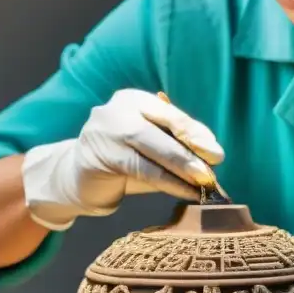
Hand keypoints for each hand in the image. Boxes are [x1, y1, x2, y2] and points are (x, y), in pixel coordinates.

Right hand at [21, 89, 223, 229]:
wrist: (77, 178)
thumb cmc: (124, 162)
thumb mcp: (152, 148)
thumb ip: (176, 146)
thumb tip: (213, 159)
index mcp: (134, 100)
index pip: (171, 114)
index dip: (196, 134)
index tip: (217, 154)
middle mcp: (116, 109)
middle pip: (162, 129)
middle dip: (191, 151)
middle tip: (212, 171)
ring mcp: (102, 131)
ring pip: (151, 150)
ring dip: (182, 168)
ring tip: (203, 184)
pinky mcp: (96, 157)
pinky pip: (141, 170)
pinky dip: (168, 183)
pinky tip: (186, 192)